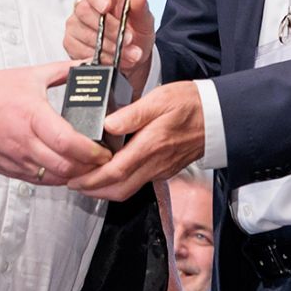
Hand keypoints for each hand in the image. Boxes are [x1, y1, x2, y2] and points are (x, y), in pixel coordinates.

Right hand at [0, 60, 110, 184]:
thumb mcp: (28, 75)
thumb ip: (61, 70)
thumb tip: (86, 65)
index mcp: (31, 115)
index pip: (67, 142)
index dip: (90, 151)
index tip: (105, 150)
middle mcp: (24, 142)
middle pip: (65, 166)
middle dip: (90, 167)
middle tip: (105, 160)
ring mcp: (15, 159)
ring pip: (54, 178)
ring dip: (75, 175)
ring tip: (89, 166)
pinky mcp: (9, 170)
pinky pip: (39, 180)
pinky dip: (57, 178)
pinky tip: (66, 168)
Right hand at [64, 0, 155, 93]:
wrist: (133, 57)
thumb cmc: (136, 32)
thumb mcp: (144, 21)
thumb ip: (140, 7)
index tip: (107, 7)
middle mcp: (84, 5)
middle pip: (85, 11)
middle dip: (110, 29)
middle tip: (128, 40)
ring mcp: (75, 24)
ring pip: (84, 34)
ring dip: (110, 47)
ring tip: (128, 54)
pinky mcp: (71, 43)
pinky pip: (81, 51)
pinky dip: (102, 58)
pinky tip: (115, 59)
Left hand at [68, 81, 203, 200]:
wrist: (218, 116)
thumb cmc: (190, 104)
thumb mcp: (160, 99)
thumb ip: (133, 113)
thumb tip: (108, 125)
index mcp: (151, 145)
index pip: (115, 171)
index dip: (91, 180)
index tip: (73, 179)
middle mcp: (155, 163)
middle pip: (118, 189)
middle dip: (92, 191)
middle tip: (72, 184)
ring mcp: (160, 169)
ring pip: (128, 189)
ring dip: (104, 189)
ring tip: (85, 180)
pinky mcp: (164, 169)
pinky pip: (138, 183)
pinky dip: (119, 183)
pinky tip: (109, 173)